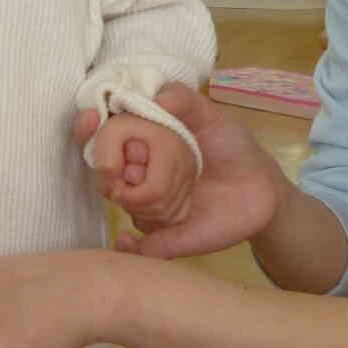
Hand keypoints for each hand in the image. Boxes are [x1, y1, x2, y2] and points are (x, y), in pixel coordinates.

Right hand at [79, 84, 284, 259]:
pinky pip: (134, 248)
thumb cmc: (231, 146)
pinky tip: (128, 240)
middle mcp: (134, 173)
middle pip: (106, 171)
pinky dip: (127, 245)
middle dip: (129, 164)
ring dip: (153, 197)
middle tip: (158, 161)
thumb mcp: (212, 115)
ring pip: (125, 202)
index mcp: (140, 140)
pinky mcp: (159, 237)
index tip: (90, 123)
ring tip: (187, 192)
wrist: (260, 190)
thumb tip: (155, 99)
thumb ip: (184, 99)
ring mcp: (144, 206)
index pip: (98, 133)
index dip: (87, 127)